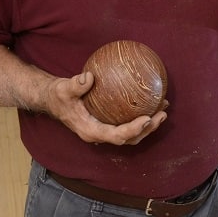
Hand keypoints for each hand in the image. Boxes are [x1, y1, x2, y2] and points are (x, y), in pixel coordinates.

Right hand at [47, 71, 167, 145]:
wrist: (54, 100)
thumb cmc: (59, 95)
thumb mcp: (63, 89)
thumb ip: (75, 85)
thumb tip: (88, 77)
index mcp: (91, 131)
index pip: (116, 135)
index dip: (133, 130)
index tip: (147, 118)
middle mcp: (100, 134)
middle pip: (129, 139)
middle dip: (148, 129)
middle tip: (162, 114)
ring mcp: (105, 130)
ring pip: (131, 134)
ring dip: (149, 125)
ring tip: (163, 110)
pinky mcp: (108, 123)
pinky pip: (128, 122)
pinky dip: (142, 116)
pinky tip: (152, 101)